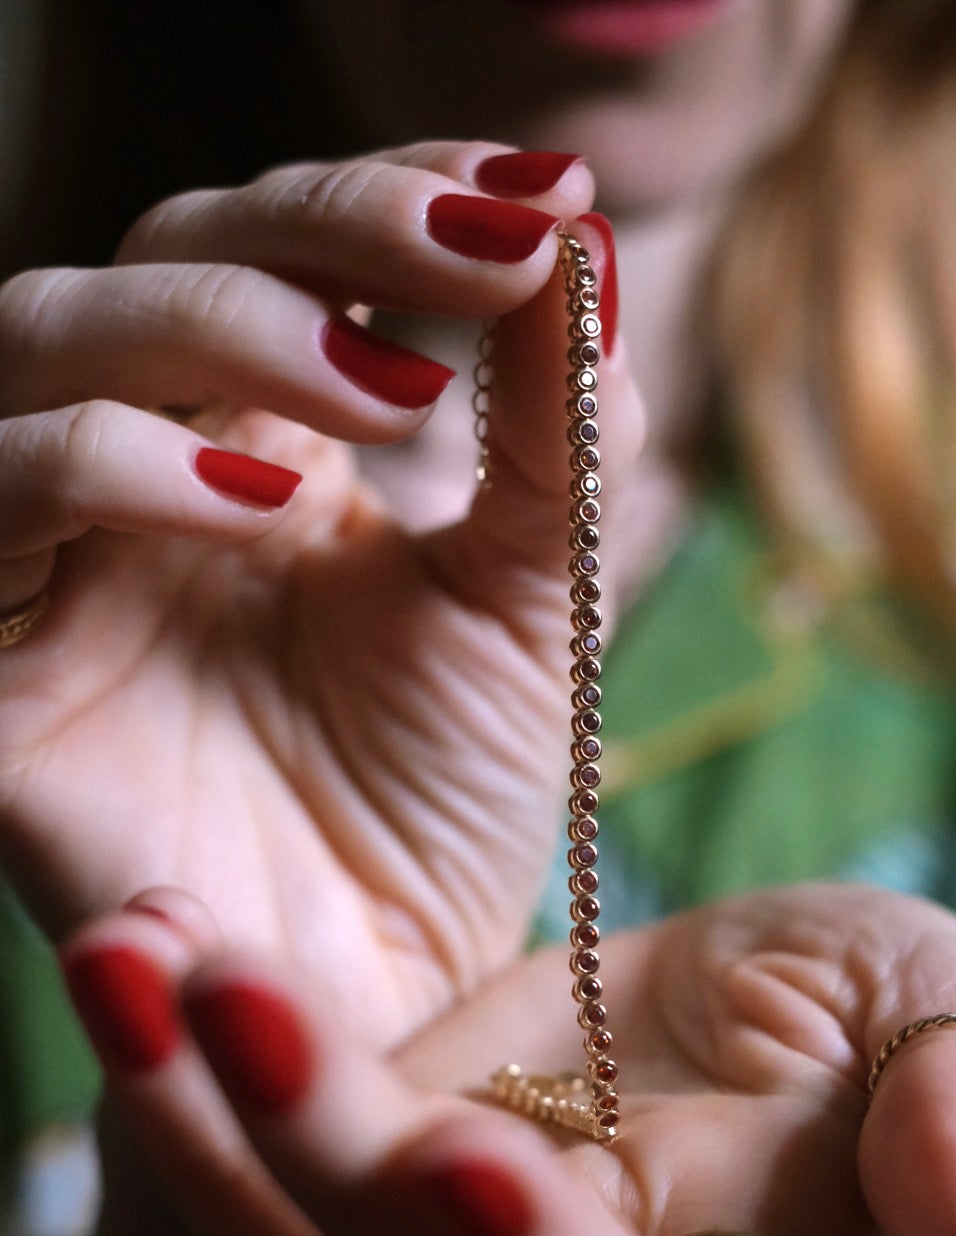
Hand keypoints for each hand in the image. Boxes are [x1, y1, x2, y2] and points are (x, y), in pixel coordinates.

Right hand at [0, 145, 638, 1043]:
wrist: (381, 1006)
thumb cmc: (446, 814)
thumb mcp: (527, 607)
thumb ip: (551, 437)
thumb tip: (584, 241)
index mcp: (265, 452)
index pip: (290, 252)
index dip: (398, 199)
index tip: (541, 192)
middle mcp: (146, 483)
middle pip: (167, 253)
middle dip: (327, 226)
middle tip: (486, 254)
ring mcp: (57, 565)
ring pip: (45, 339)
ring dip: (221, 323)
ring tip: (389, 387)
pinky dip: (113, 464)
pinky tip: (266, 502)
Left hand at [61, 881, 955, 1235]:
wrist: (752, 1034)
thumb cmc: (870, 1031)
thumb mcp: (948, 1012)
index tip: (469, 1154)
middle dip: (321, 1150)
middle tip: (233, 983)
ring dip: (194, 1112)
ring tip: (130, 951)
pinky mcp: (356, 1176)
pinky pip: (244, 1158)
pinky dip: (176, 1066)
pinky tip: (136, 940)